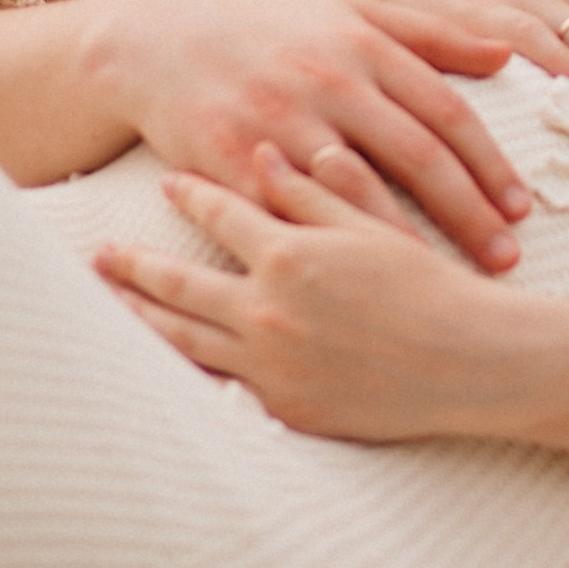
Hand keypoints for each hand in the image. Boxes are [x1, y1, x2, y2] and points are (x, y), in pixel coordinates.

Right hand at [85, 0, 534, 268]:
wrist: (160, 42)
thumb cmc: (269, 31)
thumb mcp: (349, 10)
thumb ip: (430, 31)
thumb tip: (506, 53)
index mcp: (364, 45)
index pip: (445, 110)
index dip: (488, 162)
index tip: (521, 208)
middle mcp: (328, 81)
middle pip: (416, 155)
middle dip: (467, 211)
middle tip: (505, 259)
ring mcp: (279, 121)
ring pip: (358, 192)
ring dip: (408, 241)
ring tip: (445, 283)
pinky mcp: (231, 160)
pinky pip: (290, 215)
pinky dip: (327, 248)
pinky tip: (356, 283)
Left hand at [94, 147, 521, 439]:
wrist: (472, 362)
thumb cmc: (432, 286)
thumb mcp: (374, 225)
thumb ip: (317, 191)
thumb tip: (270, 157)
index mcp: (289, 255)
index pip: (221, 216)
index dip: (193, 196)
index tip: (169, 184)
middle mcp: (267, 312)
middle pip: (178, 284)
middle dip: (133, 266)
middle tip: (97, 254)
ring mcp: (271, 366)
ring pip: (183, 341)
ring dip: (141, 320)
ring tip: (109, 307)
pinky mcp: (284, 409)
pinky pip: (219, 388)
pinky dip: (183, 372)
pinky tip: (159, 365)